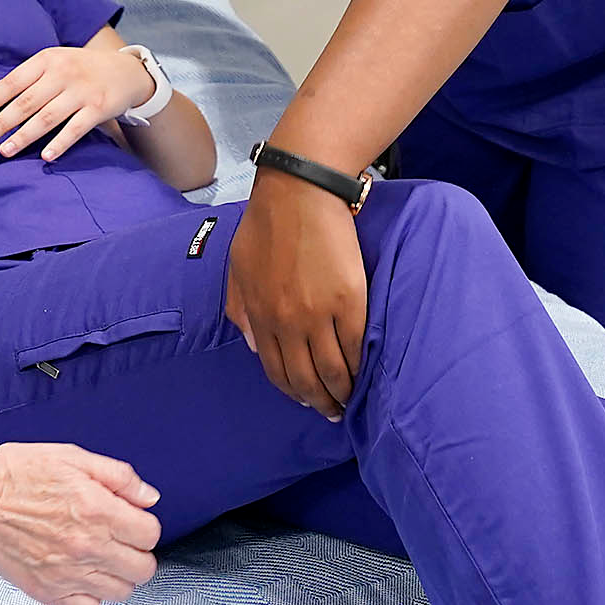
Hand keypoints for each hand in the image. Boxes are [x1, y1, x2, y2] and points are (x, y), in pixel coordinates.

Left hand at [0, 44, 152, 160]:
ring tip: (5, 151)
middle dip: (3, 121)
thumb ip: (22, 77)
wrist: (125, 70)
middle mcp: (63, 73)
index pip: (15, 81)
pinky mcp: (99, 108)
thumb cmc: (80, 68)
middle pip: (27, 101)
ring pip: (47, 117)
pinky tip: (45, 156)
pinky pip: (76, 129)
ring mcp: (82, 91)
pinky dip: (60, 143)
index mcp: (47, 60)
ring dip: (24, 136)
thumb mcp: (52, 64)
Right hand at [0, 443, 162, 604]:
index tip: (129, 522)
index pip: (151, 535)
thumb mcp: (71, 456)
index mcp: (98, 510)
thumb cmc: (14, 473)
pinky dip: (90, 596)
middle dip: (136, 554)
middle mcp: (88, 547)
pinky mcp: (47, 593)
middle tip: (118, 542)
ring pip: (121, 592)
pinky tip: (79, 576)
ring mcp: (68, 574)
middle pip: (143, 569)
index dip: (143, 526)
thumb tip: (149, 498)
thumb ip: (118, 476)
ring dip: (116, 576)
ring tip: (99, 560)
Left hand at [225, 171, 368, 418]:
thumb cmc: (267, 224)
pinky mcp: (349, 301)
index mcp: (260, 315)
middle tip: (331, 412)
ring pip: (333, 370)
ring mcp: (319, 314)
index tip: (305, 400)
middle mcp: (287, 322)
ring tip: (350, 401)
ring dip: (342, 393)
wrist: (300, 192)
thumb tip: (253, 345)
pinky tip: (365, 374)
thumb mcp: (239, 267)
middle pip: (305, 379)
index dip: (292, 391)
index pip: (275, 370)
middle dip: (319, 402)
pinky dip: (360, 366)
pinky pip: (355, 347)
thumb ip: (240, 308)